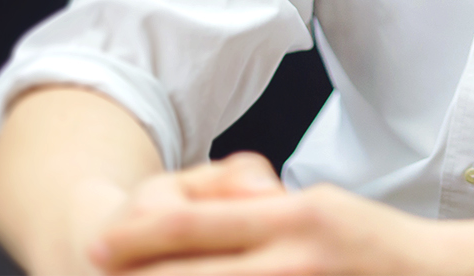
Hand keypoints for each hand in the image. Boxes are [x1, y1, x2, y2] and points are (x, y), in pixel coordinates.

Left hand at [89, 168, 438, 275]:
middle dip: (137, 275)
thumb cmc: (374, 241)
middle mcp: (292, 260)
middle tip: (100, 272)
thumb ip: (251, 214)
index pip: (193, 224)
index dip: (136, 235)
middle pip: (184, 275)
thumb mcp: (314, 205)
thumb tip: (173, 224)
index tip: (99, 245)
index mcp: (294, 217)